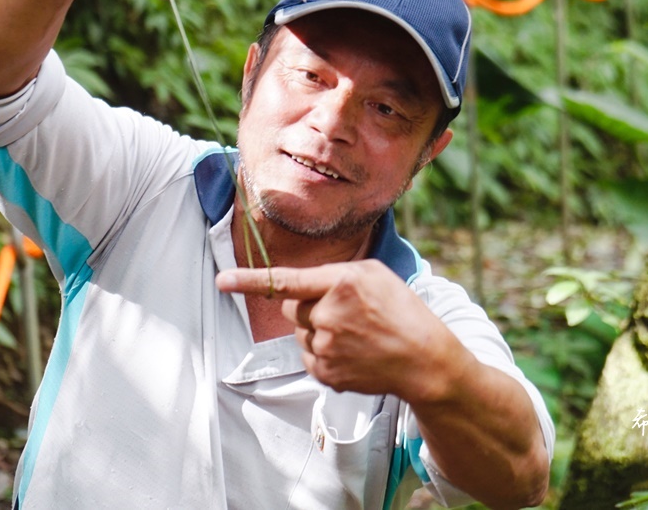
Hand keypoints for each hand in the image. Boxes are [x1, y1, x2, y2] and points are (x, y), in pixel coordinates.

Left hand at [217, 261, 460, 398]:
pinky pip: (308, 357)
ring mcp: (327, 347)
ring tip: (355, 335)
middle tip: (343, 313)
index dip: (250, 281)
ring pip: (300, 334)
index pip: (287, 281)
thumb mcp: (375, 274)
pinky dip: (324, 354)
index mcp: (342, 282)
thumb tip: (301, 288)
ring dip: (318, 332)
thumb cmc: (402, 310)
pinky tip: (353, 353)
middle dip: (308, 308)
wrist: (425, 360)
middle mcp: (329, 314)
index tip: (222, 281)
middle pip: (291, 309)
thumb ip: (336, 274)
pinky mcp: (327, 373)